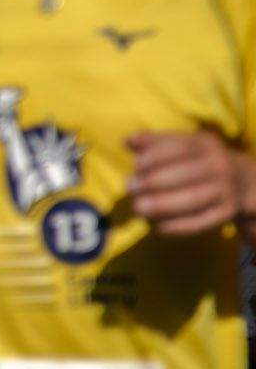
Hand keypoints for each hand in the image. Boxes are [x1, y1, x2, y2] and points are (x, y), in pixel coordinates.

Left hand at [128, 131, 254, 235]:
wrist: (241, 181)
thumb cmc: (196, 161)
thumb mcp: (181, 145)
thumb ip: (153, 142)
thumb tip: (127, 141)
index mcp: (204, 144)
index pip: (177, 148)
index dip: (154, 157)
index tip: (136, 165)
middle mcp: (218, 165)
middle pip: (182, 175)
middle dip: (151, 182)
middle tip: (130, 188)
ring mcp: (225, 190)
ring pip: (190, 200)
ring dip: (160, 205)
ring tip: (138, 208)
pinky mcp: (227, 212)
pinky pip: (201, 222)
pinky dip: (178, 226)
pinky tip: (159, 227)